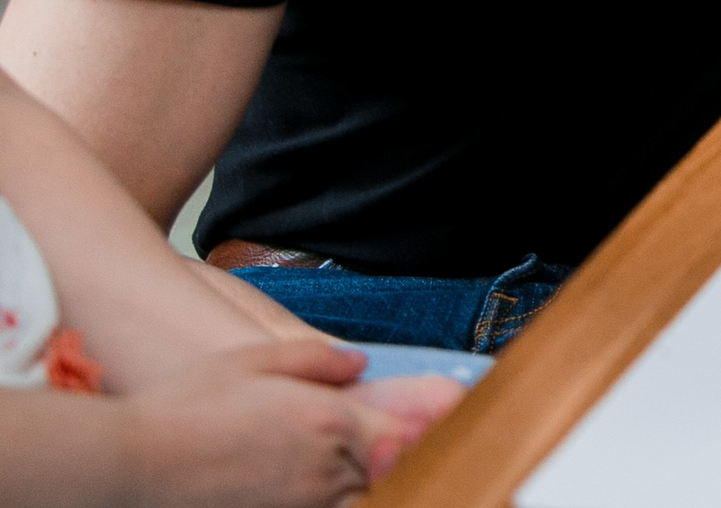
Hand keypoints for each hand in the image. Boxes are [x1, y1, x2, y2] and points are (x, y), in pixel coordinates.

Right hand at [114, 339, 426, 506]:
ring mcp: (303, 503)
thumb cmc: (187, 407)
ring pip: (365, 497)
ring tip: (384, 465)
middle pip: (395, 470)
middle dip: (410, 457)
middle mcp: (326, 468)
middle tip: (420, 442)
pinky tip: (337, 487)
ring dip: (378, 482)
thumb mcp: (254, 361)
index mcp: (330, 421)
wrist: (131, 463)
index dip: (435, 426)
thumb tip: (356, 364)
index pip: (408, 431)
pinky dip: (340, 500)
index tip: (455, 417)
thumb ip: (316, 361)